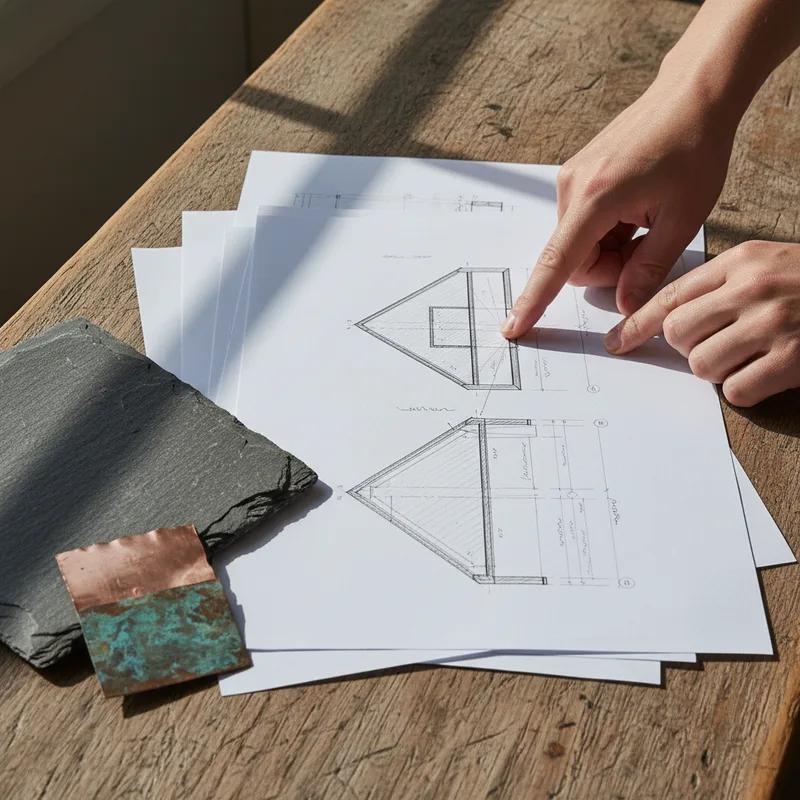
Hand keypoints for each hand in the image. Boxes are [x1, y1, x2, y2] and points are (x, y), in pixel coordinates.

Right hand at [501, 74, 735, 338]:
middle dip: (608, 268)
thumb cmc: (694, 150)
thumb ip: (649, 268)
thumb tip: (626, 306)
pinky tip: (636, 208)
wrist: (692, 95)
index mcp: (596, 198)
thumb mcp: (682, 218)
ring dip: (610, 248)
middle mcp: (572, 188)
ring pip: (579, 244)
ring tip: (647, 220)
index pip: (557, 264)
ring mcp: (571, 180)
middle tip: (648, 246)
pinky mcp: (577, 176)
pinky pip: (583, 224)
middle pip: (573, 261)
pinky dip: (608, 230)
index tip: (513, 328)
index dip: (534, 301)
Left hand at [604, 240, 799, 406]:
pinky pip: (734, 389)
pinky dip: (743, 388)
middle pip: (678, 332)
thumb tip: (664, 322)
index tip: (616, 343)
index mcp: (741, 261)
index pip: (671, 295)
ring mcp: (775, 323)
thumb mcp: (763, 265)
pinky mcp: (793, 359)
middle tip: (710, 345)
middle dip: (685, 347)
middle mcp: (754, 288)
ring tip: (744, 356)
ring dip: (715, 369)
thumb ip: (716, 285)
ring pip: (701, 364)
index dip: (636, 324)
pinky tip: (764, 373)